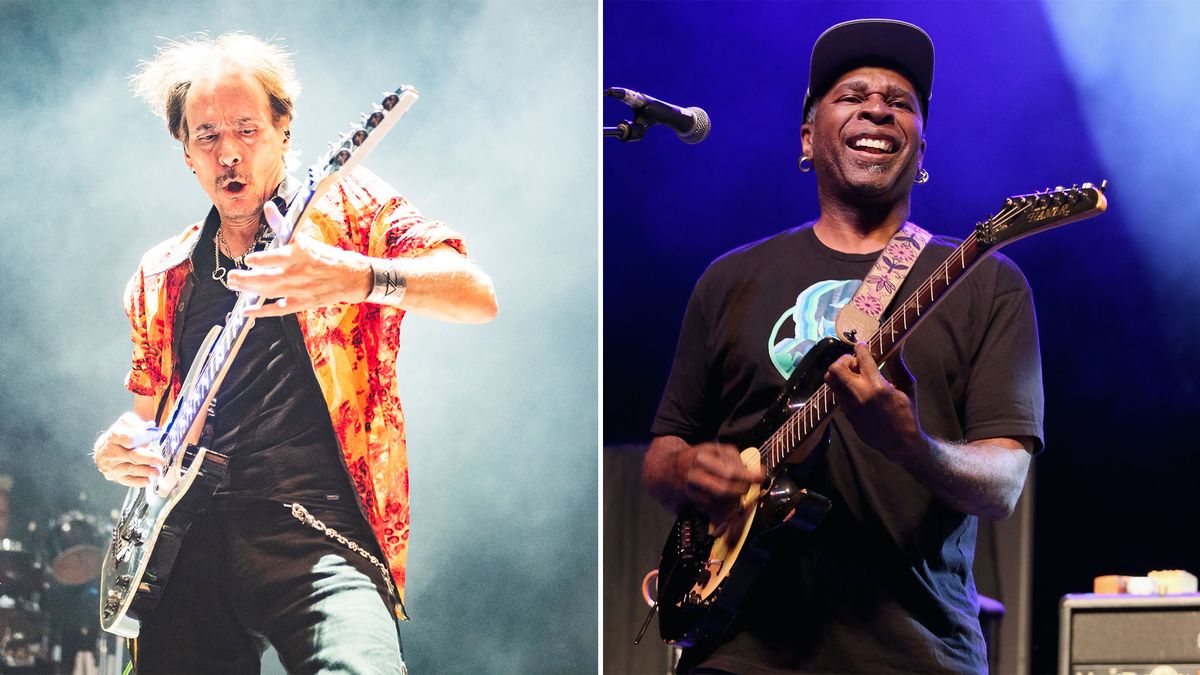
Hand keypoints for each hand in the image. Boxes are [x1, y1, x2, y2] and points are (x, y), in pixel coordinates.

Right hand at [93, 412, 165, 486]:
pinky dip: (138, 482)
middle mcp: (112, 452)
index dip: (145, 437)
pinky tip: (147, 480)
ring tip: (157, 472)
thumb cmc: (118, 435)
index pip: (130, 438)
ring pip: (131, 469)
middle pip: (132, 456)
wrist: (103, 449)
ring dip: (146, 471)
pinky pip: (127, 481)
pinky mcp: (115, 476)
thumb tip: (150, 427)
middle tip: (161, 460)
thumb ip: (137, 424)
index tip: (157, 435)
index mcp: (114, 437)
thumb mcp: (125, 423)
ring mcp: (113, 466)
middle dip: (149, 458)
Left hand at [226, 201, 371, 316]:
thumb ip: (282, 225)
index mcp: (301, 254)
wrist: (350, 277)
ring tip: (234, 285)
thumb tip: (268, 207)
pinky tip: (247, 310)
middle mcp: (299, 273)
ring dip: (249, 290)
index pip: (279, 257)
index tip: (249, 260)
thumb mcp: (305, 238)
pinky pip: (279, 308)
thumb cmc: (326, 256)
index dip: (263, 260)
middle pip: (268, 278)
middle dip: (246, 279)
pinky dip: (263, 311)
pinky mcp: (302, 303)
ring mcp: (300, 290)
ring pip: (270, 292)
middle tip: (231, 277)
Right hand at [680, 442, 766, 521]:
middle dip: (741, 489)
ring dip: (734, 500)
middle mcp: (694, 477)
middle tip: (748, 485)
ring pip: (720, 503)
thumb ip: (734, 457)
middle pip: (725, 490)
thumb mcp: (714, 448)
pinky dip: (725, 509)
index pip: (728, 472)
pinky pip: (713, 512)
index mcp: (700, 459)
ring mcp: (692, 492)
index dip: (747, 476)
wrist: (670, 469)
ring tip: (737, 491)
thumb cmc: (696, 458)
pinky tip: (728, 500)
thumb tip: (753, 471)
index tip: (760, 476)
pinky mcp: (693, 504)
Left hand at [824, 342, 923, 462]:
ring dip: (839, 373)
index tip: (862, 346)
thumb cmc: (907, 412)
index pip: (861, 357)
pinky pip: (835, 393)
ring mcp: (850, 405)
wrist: (900, 442)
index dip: (860, 347)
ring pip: (830, 380)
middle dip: (844, 360)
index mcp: (878, 386)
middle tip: (855, 363)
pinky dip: (842, 386)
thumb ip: (898, 363)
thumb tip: (897, 344)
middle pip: (836, 368)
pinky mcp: (846, 414)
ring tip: (854, 375)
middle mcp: (860, 395)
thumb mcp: (907, 385)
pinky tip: (855, 388)